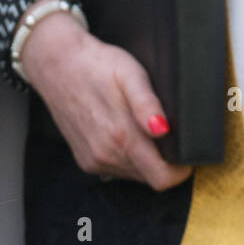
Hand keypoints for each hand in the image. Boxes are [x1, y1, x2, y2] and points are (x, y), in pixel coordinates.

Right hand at [18, 9, 193, 191]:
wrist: (58, 66)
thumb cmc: (98, 65)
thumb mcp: (131, 74)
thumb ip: (148, 104)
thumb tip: (163, 129)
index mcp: (122, 137)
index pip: (162, 178)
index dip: (180, 171)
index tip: (186, 154)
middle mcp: (107, 156)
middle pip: (150, 178)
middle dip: (163, 162)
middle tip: (164, 132)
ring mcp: (94, 161)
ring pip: (134, 176)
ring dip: (144, 159)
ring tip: (141, 127)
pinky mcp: (86, 161)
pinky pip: (116, 170)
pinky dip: (126, 157)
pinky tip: (122, 131)